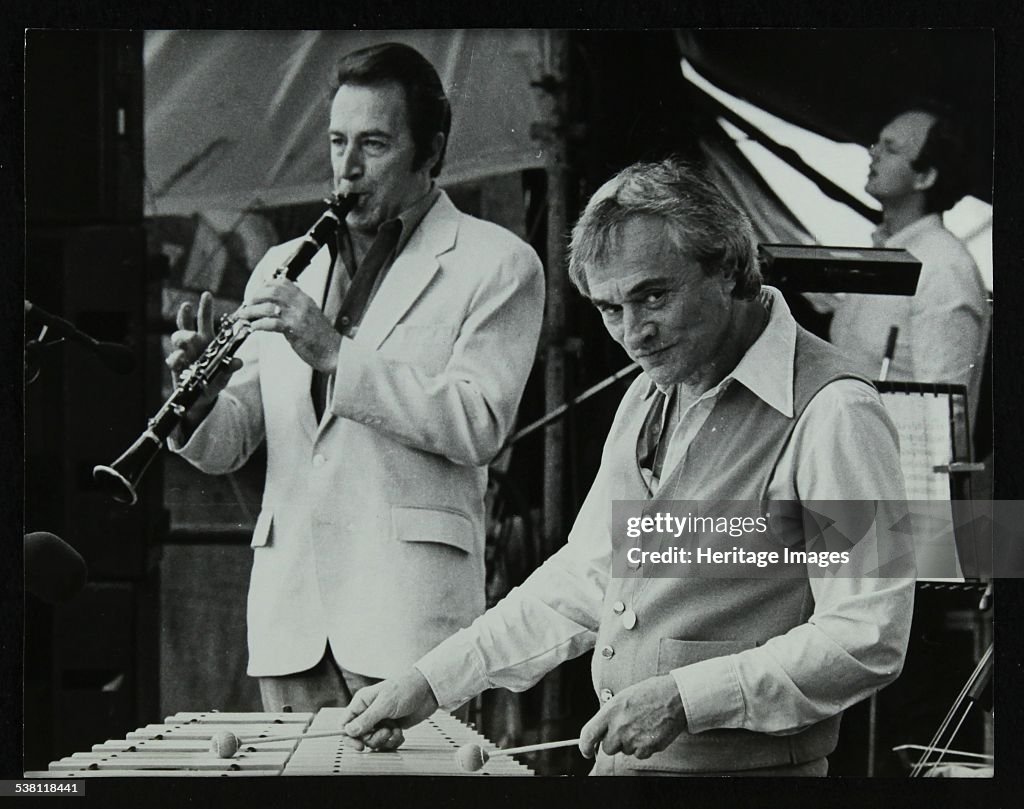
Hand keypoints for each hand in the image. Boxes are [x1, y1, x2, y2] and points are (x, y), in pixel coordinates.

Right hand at [167, 291, 241, 426]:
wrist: (203, 396)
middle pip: (185, 324)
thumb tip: (239, 362)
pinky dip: (176, 357)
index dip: (205, 307)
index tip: (207, 294)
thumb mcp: (226, 372)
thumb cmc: (215, 378)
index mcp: (207, 340)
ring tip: (190, 339)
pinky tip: (181, 358)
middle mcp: (194, 344)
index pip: (205, 320)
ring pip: (177, 337)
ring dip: (182, 335)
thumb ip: (230, 366)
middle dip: (185, 314)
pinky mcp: (177, 366)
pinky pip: (173, 358)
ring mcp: (183, 354)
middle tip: (187, 306)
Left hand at [236, 278, 341, 372]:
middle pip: (272, 291)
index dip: (264, 286)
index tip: (255, 295)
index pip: (282, 283)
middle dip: (255, 297)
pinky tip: (254, 328)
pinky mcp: (295, 330)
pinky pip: (272, 323)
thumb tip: (276, 306)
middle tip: (247, 305)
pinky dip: (259, 324)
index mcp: (304, 299)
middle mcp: (301, 304)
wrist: (335, 352)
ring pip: (268, 306)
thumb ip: (295, 308)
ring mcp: (298, 316)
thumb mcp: (309, 316)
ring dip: (252, 311)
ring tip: (244, 317)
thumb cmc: (321, 337)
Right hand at [338, 669, 439, 751]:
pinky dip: (394, 741)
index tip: (360, 745)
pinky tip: (401, 733)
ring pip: (374, 741)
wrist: (429, 690)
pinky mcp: (392, 727)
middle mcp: (370, 713)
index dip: (349, 737)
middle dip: (374, 738)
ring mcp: (381, 721)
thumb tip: (349, 731)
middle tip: (386, 731)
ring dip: (385, 740)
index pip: (345, 723)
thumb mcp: (385, 704)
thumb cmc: (406, 688)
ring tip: (395, 730)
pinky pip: (387, 742)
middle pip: (360, 736)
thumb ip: (367, 719)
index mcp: (362, 703)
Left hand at [579, 674, 686, 759]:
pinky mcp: (648, 747)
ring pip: (625, 751)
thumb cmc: (650, 693)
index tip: (586, 750)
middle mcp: (620, 726)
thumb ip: (611, 714)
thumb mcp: (624, 697)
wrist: (675, 696)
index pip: (588, 734)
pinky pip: (640, 754)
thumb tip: (604, 729)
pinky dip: (644, 747)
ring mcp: (634, 738)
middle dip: (614, 742)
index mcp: (611, 710)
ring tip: (642, 726)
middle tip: (625, 730)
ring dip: (630, 743)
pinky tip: (650, 732)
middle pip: (607, 748)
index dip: (584, 746)